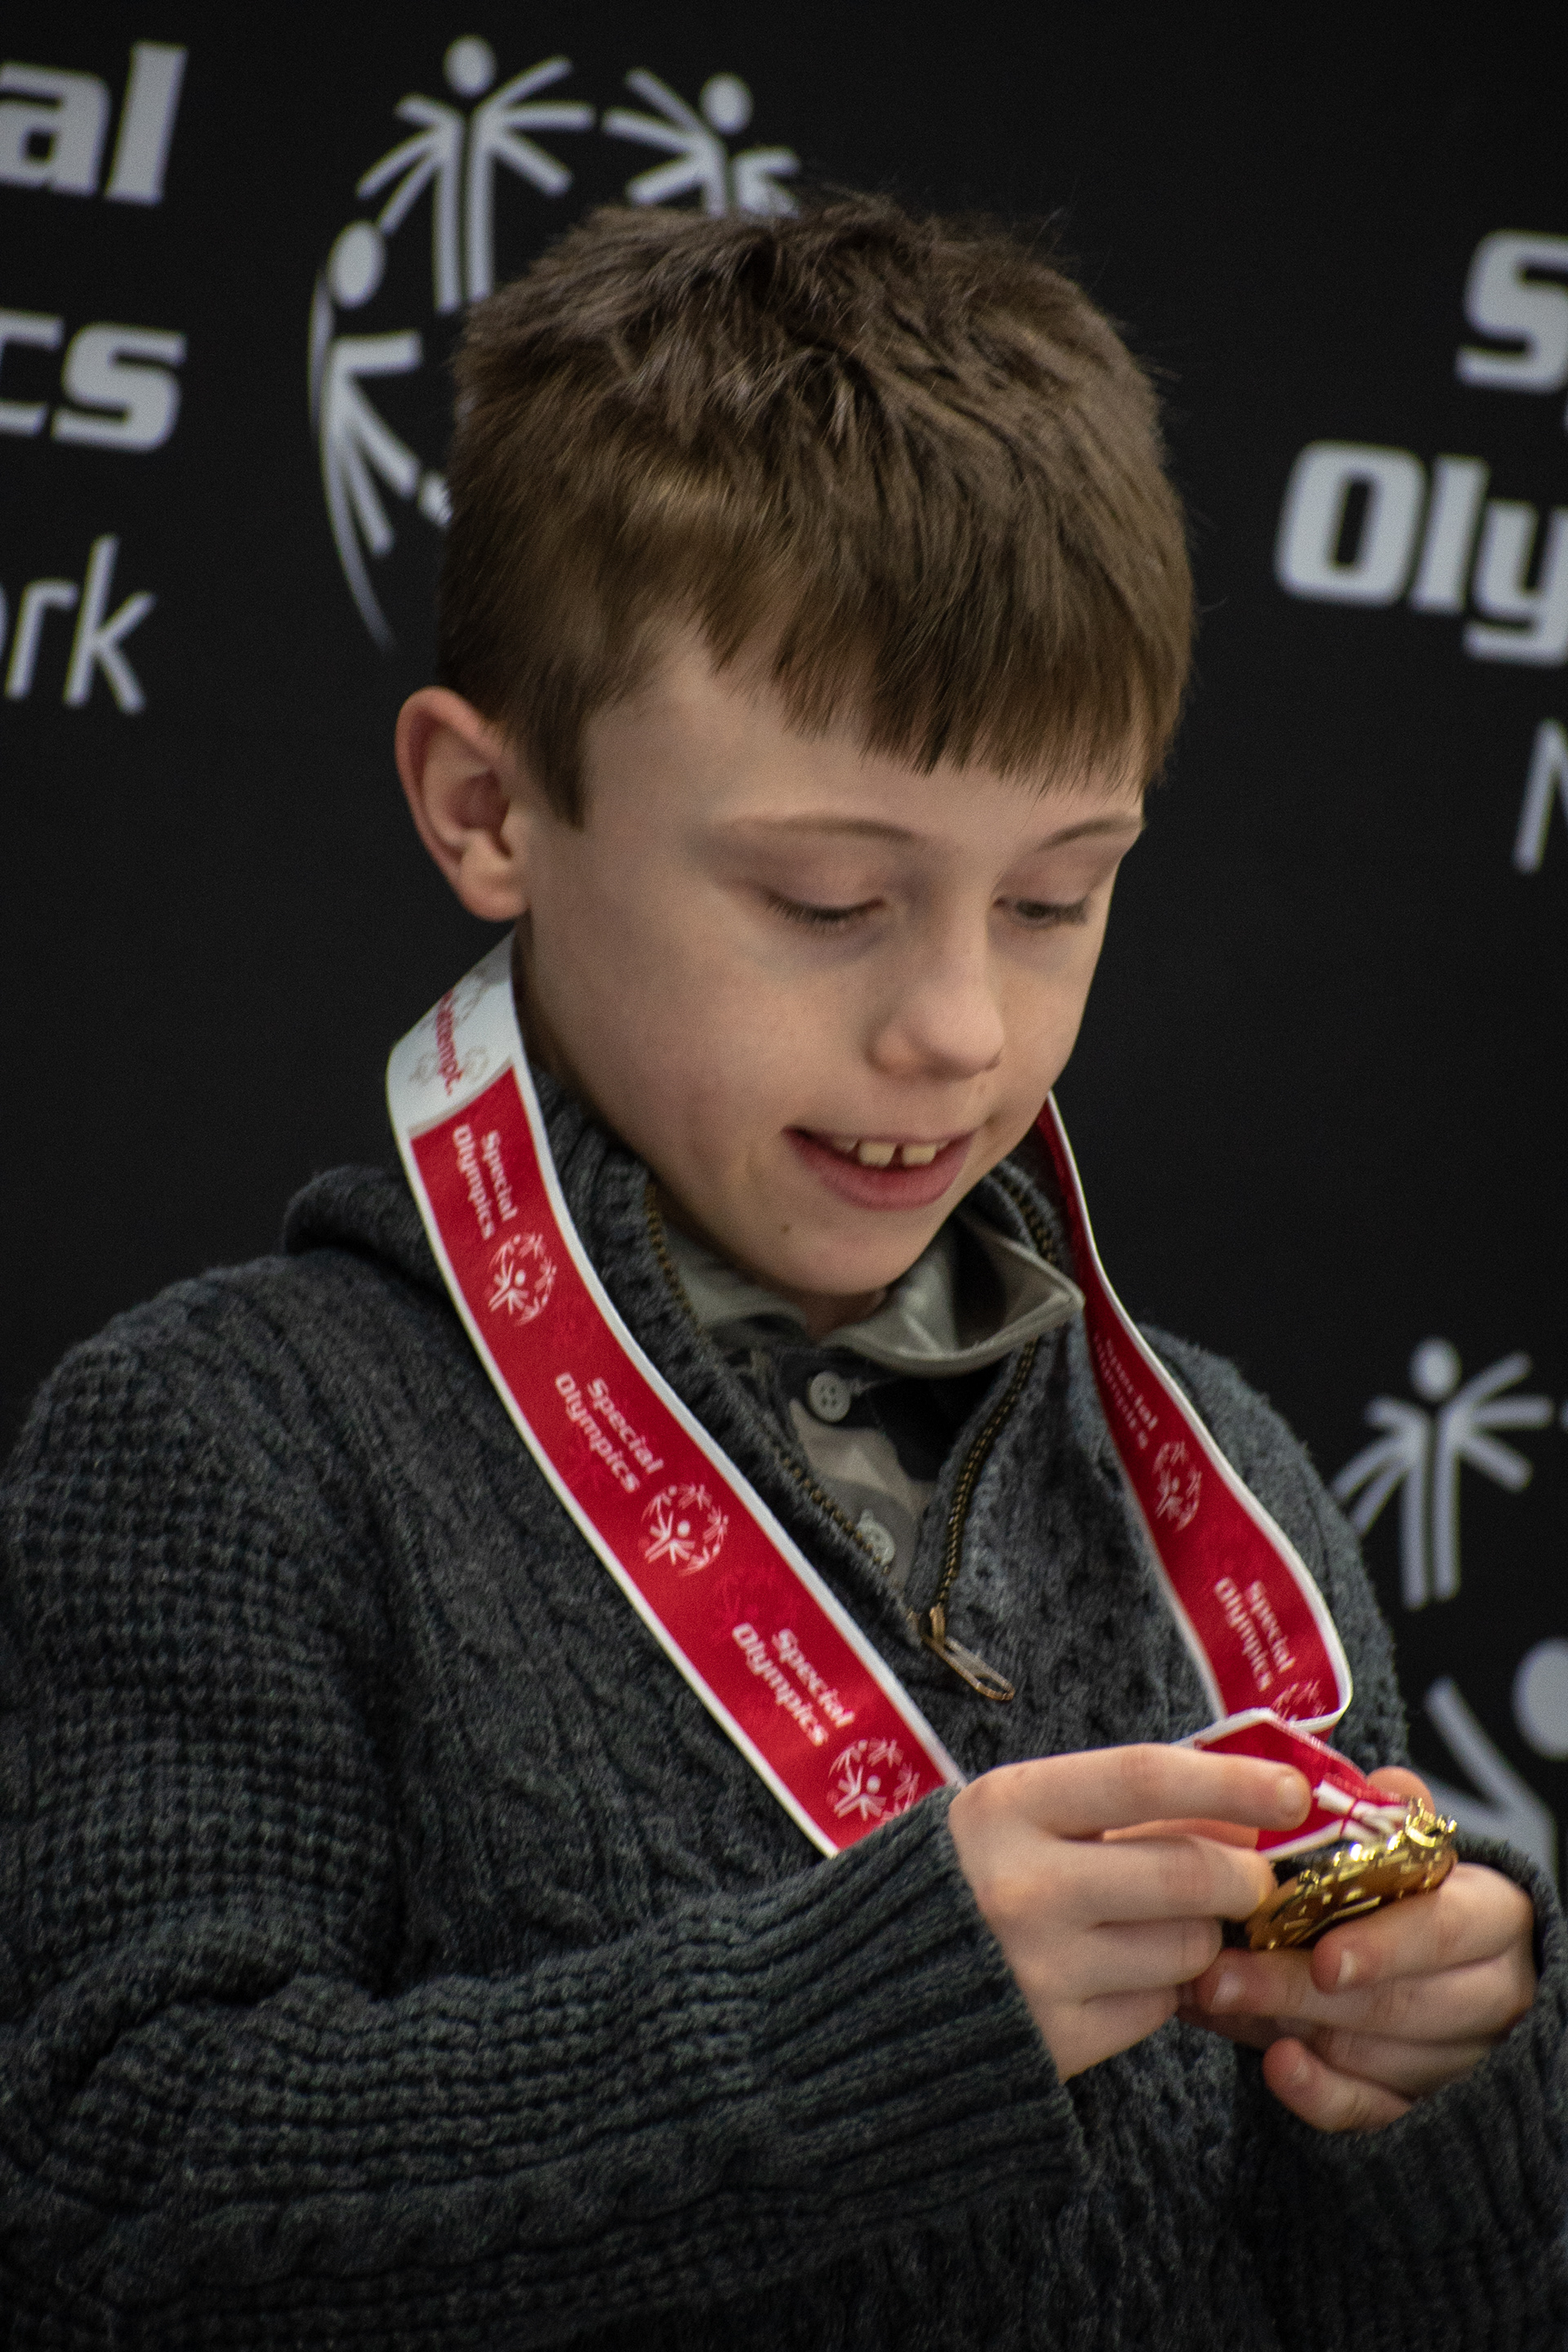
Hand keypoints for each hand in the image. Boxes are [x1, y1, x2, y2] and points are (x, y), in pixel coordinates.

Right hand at [948, 1745, 1310, 2080]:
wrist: (863, 1989)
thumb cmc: (959, 1879)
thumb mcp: (1016, 1814)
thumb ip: (1115, 1807)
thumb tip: (1242, 1808)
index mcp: (1007, 1806)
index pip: (1144, 1778)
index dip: (1231, 1780)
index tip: (1293, 1790)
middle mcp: (1022, 1885)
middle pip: (1189, 1874)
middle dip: (1243, 1876)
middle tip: (1249, 1877)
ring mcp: (1040, 1969)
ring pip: (1187, 1947)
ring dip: (1200, 1936)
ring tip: (1157, 1925)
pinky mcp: (1056, 2040)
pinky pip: (1157, 2007)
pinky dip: (1161, 1988)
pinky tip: (1118, 1971)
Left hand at [1179, 1768, 1537, 2131]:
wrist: (1442, 1963)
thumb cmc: (1410, 1890)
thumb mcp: (1411, 1846)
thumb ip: (1393, 1821)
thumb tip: (1385, 1786)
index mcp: (1493, 1914)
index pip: (1448, 1931)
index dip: (1387, 1945)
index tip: (1324, 1959)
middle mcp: (1491, 1991)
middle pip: (1399, 2003)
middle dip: (1299, 1991)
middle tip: (1218, 1975)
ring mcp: (1461, 2057)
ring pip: (1377, 2057)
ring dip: (1289, 2029)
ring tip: (1215, 1998)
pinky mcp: (1423, 2104)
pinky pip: (1373, 2111)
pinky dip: (1320, 2094)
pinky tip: (1274, 2065)